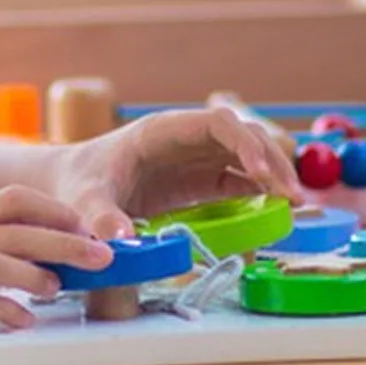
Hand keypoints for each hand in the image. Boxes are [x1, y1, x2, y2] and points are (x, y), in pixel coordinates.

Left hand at [50, 106, 303, 238]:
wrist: (70, 185)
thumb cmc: (78, 182)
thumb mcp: (85, 199)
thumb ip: (102, 217)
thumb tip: (120, 241)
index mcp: (163, 131)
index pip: (217, 123)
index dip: (245, 143)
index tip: (262, 171)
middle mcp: (187, 139)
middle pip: (243, 137)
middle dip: (271, 161)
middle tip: (292, 196)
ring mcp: (197, 159)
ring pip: (248, 157)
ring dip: (274, 176)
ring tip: (295, 206)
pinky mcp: (201, 181)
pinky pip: (239, 181)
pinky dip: (262, 193)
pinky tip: (279, 211)